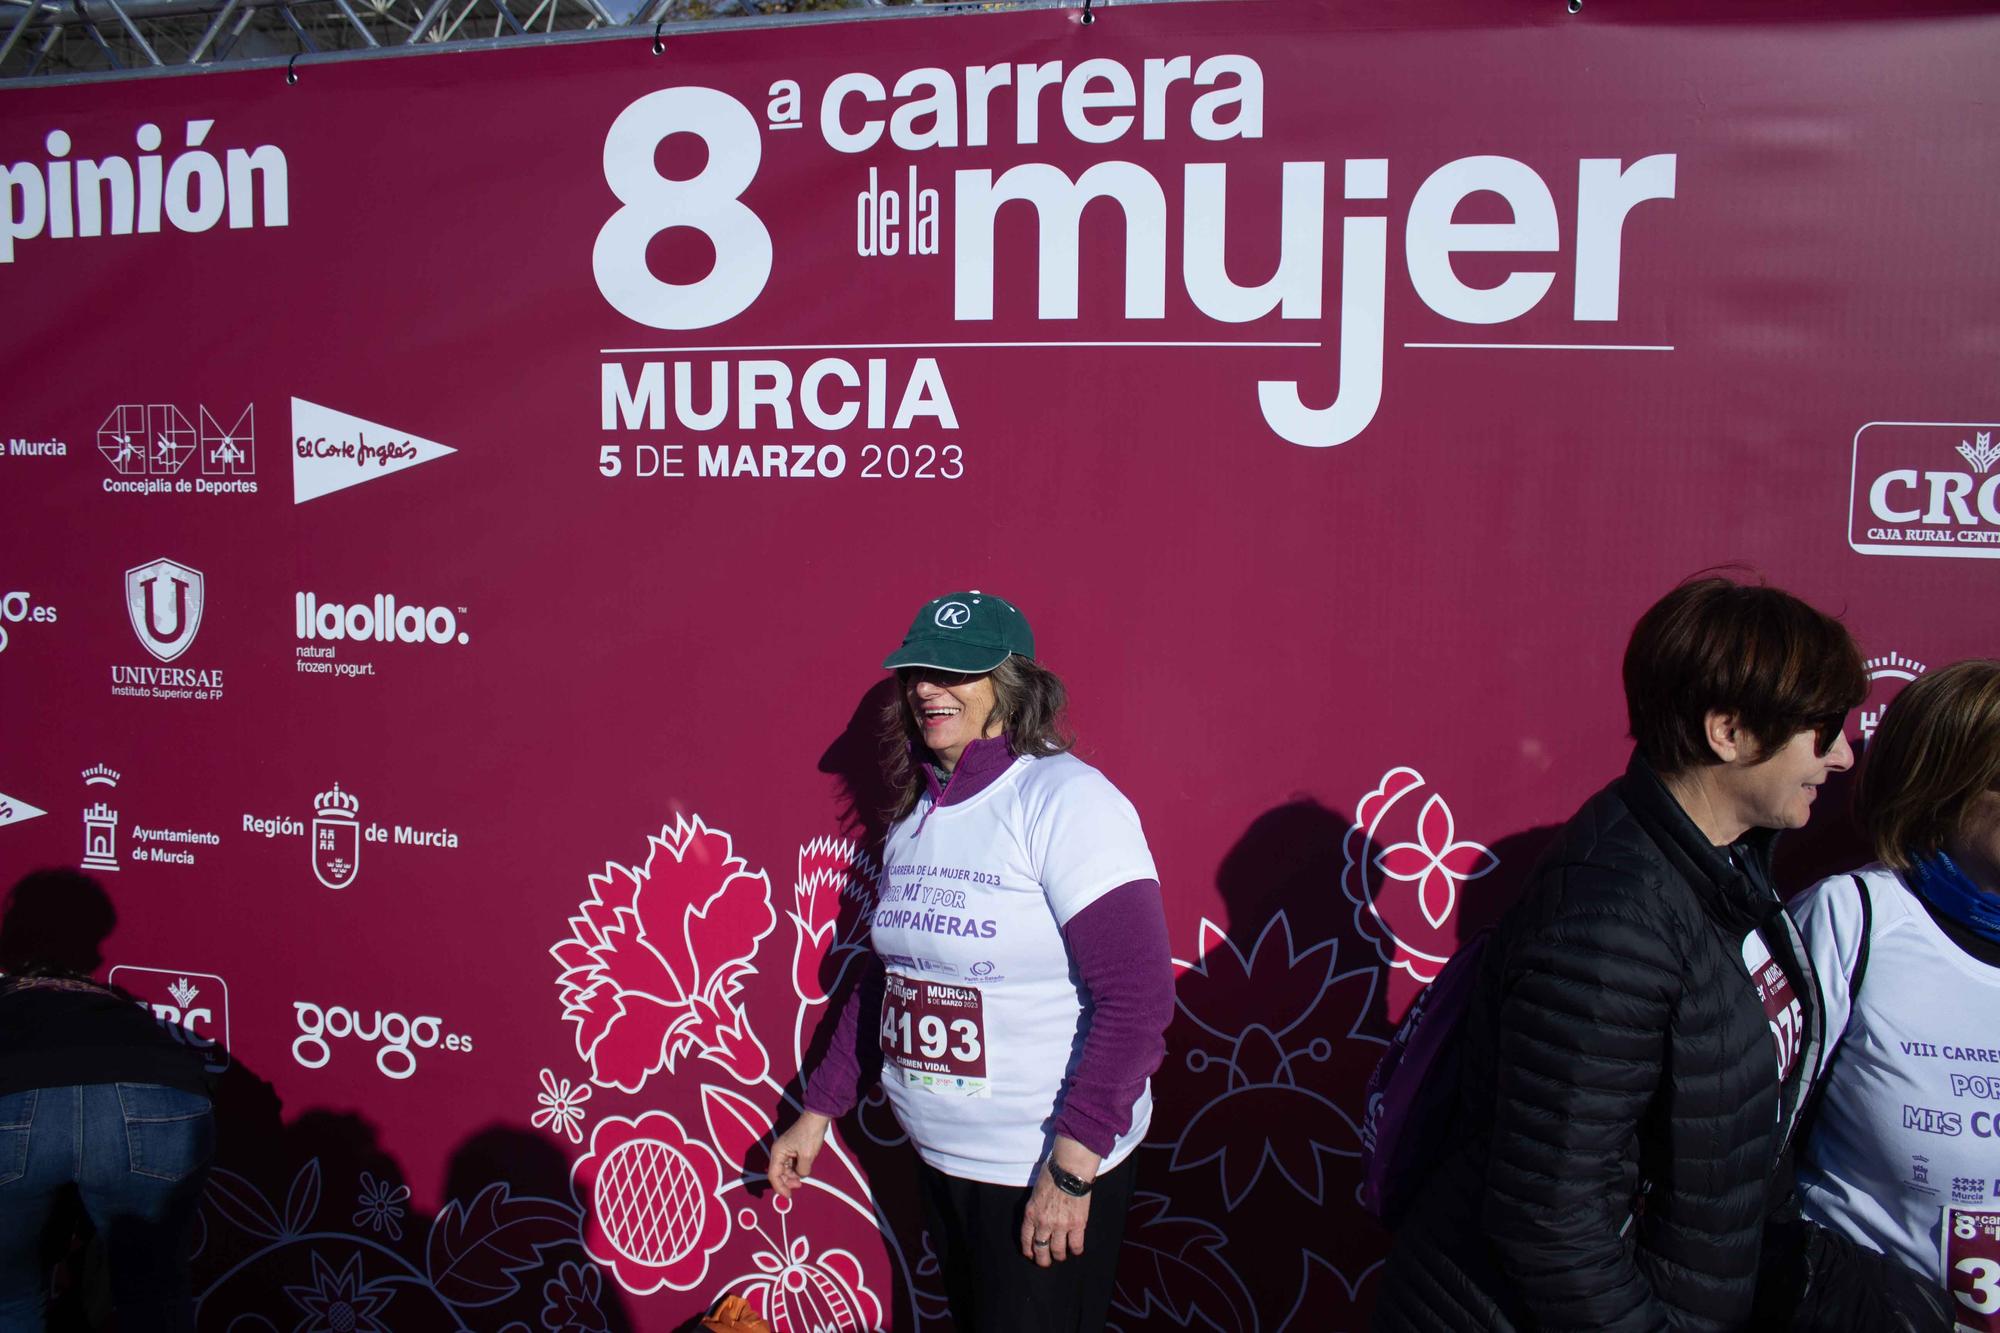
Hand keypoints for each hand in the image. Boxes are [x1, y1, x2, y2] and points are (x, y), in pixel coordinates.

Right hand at [768, 1111, 830, 1198]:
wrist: (816, 1118)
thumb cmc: (810, 1135)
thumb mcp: (807, 1156)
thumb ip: (802, 1170)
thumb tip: (801, 1175)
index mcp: (778, 1152)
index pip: (774, 1175)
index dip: (780, 1187)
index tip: (788, 1196)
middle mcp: (779, 1152)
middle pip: (778, 1173)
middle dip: (787, 1182)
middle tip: (799, 1186)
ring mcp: (785, 1150)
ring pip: (785, 1169)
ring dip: (792, 1176)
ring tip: (801, 1180)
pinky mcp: (793, 1149)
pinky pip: (791, 1164)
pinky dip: (795, 1170)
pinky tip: (803, 1172)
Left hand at [1019, 1140, 1099, 1266]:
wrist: (1069, 1169)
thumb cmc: (1051, 1174)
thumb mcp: (1035, 1192)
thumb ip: (1036, 1208)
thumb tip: (1040, 1218)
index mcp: (1031, 1213)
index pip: (1026, 1239)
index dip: (1028, 1250)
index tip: (1031, 1254)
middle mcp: (1043, 1223)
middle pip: (1041, 1249)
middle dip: (1043, 1259)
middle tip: (1046, 1262)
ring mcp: (1060, 1225)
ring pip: (1058, 1251)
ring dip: (1059, 1256)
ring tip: (1061, 1256)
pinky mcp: (1077, 1224)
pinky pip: (1076, 1244)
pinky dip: (1076, 1250)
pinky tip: (1076, 1250)